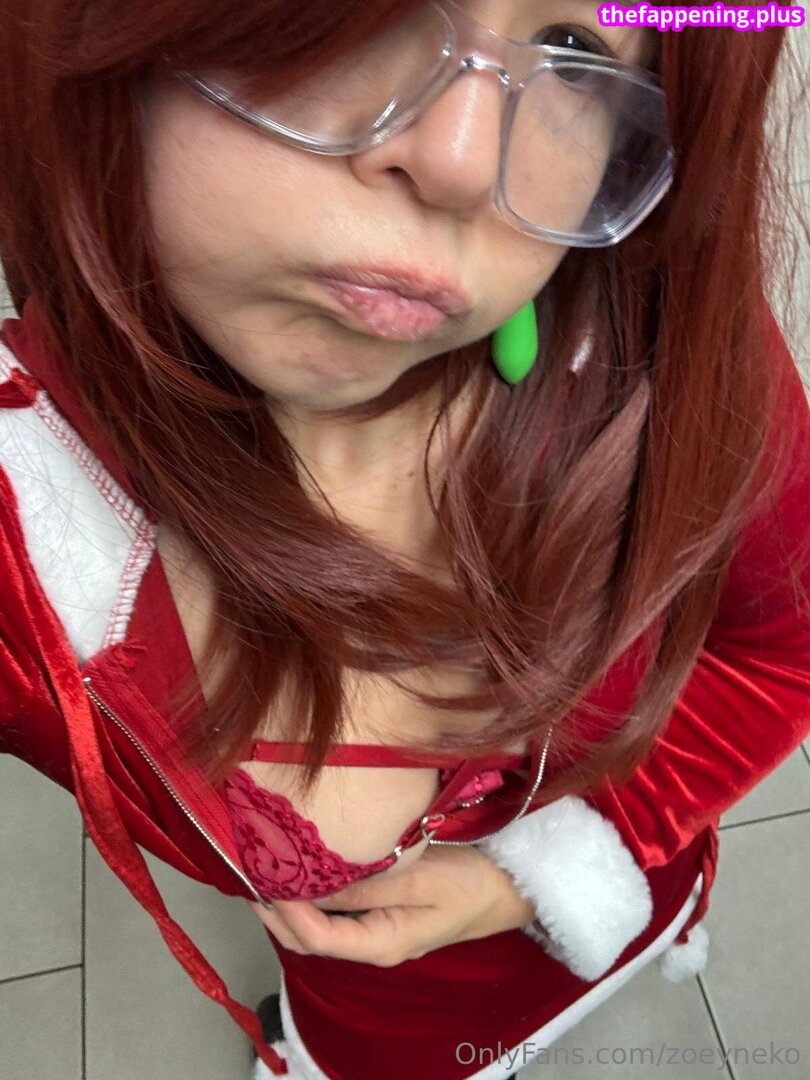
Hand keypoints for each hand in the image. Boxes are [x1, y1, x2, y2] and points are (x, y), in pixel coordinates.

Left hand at [246, 845, 535, 966]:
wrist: (508, 887)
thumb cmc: (469, 883)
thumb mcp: (419, 879)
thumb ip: (367, 883)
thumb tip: (313, 884)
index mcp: (381, 943)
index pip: (317, 937)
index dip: (284, 913)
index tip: (261, 879)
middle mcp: (371, 941)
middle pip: (309, 936)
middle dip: (275, 909)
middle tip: (247, 870)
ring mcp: (375, 926)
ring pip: (319, 922)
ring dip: (290, 899)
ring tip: (264, 865)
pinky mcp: (380, 907)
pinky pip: (336, 907)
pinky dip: (312, 890)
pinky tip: (302, 865)